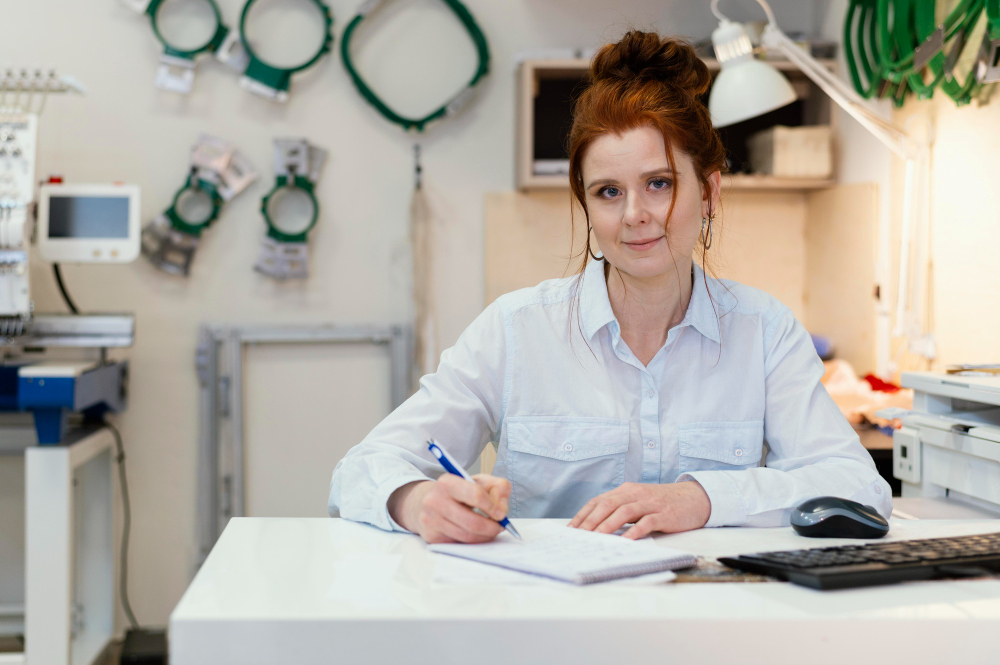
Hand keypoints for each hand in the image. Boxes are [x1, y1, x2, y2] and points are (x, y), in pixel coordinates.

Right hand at [388, 474, 511, 543]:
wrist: (426, 501)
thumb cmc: (458, 491)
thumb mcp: (479, 481)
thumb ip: (498, 488)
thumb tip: (502, 509)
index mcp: (447, 482)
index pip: (476, 495)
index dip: (493, 507)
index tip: (501, 514)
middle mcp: (434, 501)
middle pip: (473, 522)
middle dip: (492, 527)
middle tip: (500, 527)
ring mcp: (431, 520)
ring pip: (467, 536)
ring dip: (485, 536)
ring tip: (491, 531)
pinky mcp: (431, 537)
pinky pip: (459, 544)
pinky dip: (472, 541)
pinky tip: (476, 534)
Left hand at [569, 481, 710, 538]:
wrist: (694, 498)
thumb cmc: (662, 504)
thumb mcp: (638, 502)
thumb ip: (620, 510)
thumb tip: (595, 527)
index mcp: (626, 490)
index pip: (599, 501)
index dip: (584, 514)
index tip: (571, 528)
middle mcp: (636, 494)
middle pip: (608, 504)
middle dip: (591, 520)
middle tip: (579, 535)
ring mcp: (650, 503)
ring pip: (624, 512)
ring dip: (608, 525)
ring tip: (596, 537)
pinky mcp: (664, 514)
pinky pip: (647, 522)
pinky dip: (635, 531)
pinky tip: (626, 541)